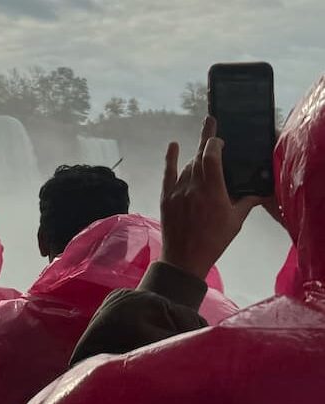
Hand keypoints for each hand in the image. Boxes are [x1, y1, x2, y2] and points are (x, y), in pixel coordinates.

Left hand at [160, 117, 261, 279]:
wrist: (184, 258)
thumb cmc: (213, 241)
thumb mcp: (235, 222)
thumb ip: (246, 202)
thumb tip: (259, 192)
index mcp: (213, 191)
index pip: (211, 157)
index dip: (214, 143)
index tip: (219, 138)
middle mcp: (194, 187)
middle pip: (199, 157)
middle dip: (206, 140)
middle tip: (211, 123)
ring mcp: (178, 191)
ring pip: (187, 166)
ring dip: (196, 158)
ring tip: (204, 155)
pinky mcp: (167, 197)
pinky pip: (168, 173)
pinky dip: (171, 158)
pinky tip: (173, 145)